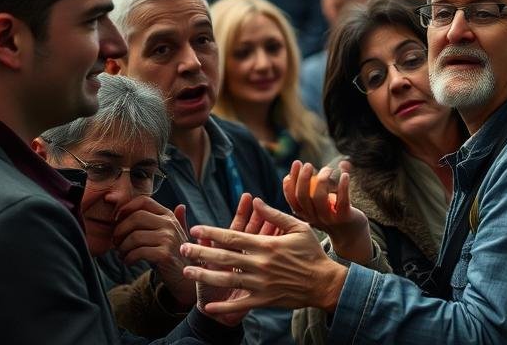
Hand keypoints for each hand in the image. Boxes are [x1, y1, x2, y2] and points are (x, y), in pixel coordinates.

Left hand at [114, 197, 194, 307]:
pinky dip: (128, 258)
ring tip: (122, 253)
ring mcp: (168, 239)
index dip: (126, 208)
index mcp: (168, 215)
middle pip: (136, 217)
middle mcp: (169, 224)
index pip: (144, 201)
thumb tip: (181, 206)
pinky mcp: (164, 254)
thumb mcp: (174, 233)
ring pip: (134, 236)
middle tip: (116, 241)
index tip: (116, 220)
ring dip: (122, 247)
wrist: (185, 274)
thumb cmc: (174, 252)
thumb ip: (174, 220)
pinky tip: (129, 261)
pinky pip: (138, 252)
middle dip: (120, 230)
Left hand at [181, 197, 348, 315]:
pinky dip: (222, 306)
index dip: (212, 232)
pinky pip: (239, 304)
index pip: (233, 236)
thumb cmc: (312, 252)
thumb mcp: (298, 228)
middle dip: (200, 252)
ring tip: (188, 272)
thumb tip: (257, 200)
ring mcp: (260, 284)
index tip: (196, 228)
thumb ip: (275, 214)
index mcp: (266, 245)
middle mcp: (260, 264)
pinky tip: (207, 306)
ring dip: (204, 276)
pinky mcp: (264, 300)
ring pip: (226, 280)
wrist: (324, 283)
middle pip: (223, 257)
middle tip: (183, 248)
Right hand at [283, 160, 371, 263]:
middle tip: (308, 164)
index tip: (296, 164)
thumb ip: (313, 186)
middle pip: (302, 198)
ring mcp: (329, 218)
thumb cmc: (333, 213)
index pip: (292, 199)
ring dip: (322, 180)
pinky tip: (345, 175)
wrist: (351, 235)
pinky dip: (343, 186)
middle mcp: (314, 218)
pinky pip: (342, 201)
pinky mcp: (344, 217)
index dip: (291, 181)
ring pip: (319, 198)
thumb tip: (306, 165)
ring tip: (327, 169)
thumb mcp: (319, 203)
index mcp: (305, 214)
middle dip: (302, 179)